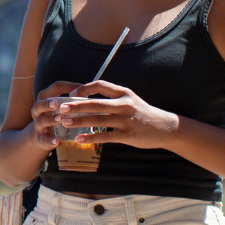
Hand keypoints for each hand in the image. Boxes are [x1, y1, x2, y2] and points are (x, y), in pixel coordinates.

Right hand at [29, 81, 81, 147]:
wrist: (42, 136)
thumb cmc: (55, 117)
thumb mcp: (60, 107)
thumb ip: (71, 99)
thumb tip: (90, 93)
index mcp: (46, 99)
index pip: (55, 88)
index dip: (68, 86)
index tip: (81, 88)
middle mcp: (39, 111)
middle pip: (39, 104)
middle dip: (47, 104)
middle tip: (57, 104)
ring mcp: (38, 125)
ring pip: (41, 121)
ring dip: (50, 120)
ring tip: (60, 119)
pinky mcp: (40, 138)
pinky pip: (43, 139)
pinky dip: (49, 140)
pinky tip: (56, 141)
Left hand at [59, 80, 180, 148]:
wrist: (164, 127)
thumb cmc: (143, 113)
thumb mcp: (130, 99)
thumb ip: (112, 97)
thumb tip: (89, 97)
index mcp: (123, 93)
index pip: (100, 85)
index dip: (84, 89)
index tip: (71, 94)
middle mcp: (124, 104)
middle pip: (95, 103)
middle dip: (76, 106)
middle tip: (60, 107)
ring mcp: (126, 120)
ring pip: (97, 120)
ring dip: (79, 121)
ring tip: (64, 122)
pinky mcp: (127, 135)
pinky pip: (105, 136)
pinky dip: (90, 137)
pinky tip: (79, 139)